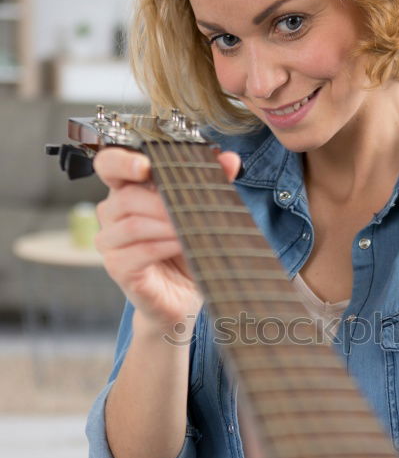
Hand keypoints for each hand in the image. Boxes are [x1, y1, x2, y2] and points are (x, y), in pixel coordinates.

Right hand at [94, 146, 241, 331]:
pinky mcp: (117, 268)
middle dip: (161, 201)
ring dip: (166, 224)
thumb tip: (230, 159)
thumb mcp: (199, 215)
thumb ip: (209, 183)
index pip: (109, 166)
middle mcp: (110, 214)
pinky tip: (182, 244)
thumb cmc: (185, 252)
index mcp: (126, 192)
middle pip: (126, 197)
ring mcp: (110, 243)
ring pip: (132, 224)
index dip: (122, 161)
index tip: (145, 165)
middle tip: (193, 207)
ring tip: (191, 228)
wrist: (181, 297)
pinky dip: (163, 246)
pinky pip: (138, 251)